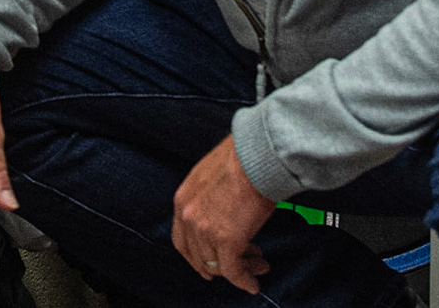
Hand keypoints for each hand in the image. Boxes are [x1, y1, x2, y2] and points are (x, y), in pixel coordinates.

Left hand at [172, 135, 273, 292]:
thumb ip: (207, 197)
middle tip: (235, 267)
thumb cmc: (242, 158)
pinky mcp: (228, 241)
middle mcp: (189, 217)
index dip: (195, 255)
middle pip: (198, 256)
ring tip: (256, 266)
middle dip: (218, 265)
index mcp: (183, 200)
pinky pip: (234, 271)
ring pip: (218, 265)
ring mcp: (206, 230)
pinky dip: (244, 280)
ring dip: (239, 269)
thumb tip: (221, 210)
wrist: (256, 155)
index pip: (182, 240)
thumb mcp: (210, 175)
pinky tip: (253, 282)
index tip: (208, 262)